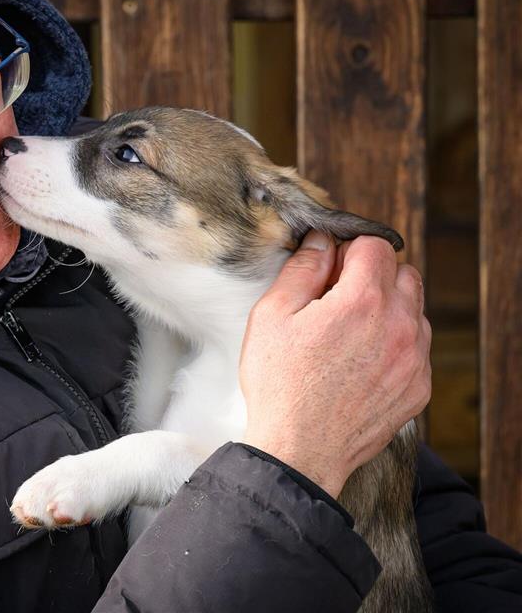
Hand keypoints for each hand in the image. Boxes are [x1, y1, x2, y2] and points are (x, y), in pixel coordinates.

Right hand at [239, 230, 430, 496]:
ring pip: (414, 310)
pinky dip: (394, 345)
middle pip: (403, 273)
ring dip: (387, 311)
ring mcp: (414, 359)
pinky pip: (416, 348)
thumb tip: (321, 242)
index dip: (348, 251)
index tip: (330, 269)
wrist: (299, 450)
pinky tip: (359, 364)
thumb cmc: (279, 385)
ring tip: (348, 336)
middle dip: (372, 277)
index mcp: (363, 301)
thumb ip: (302, 269)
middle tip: (336, 301)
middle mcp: (400, 326)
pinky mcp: (419, 387)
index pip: (375, 246)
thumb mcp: (272, 316)